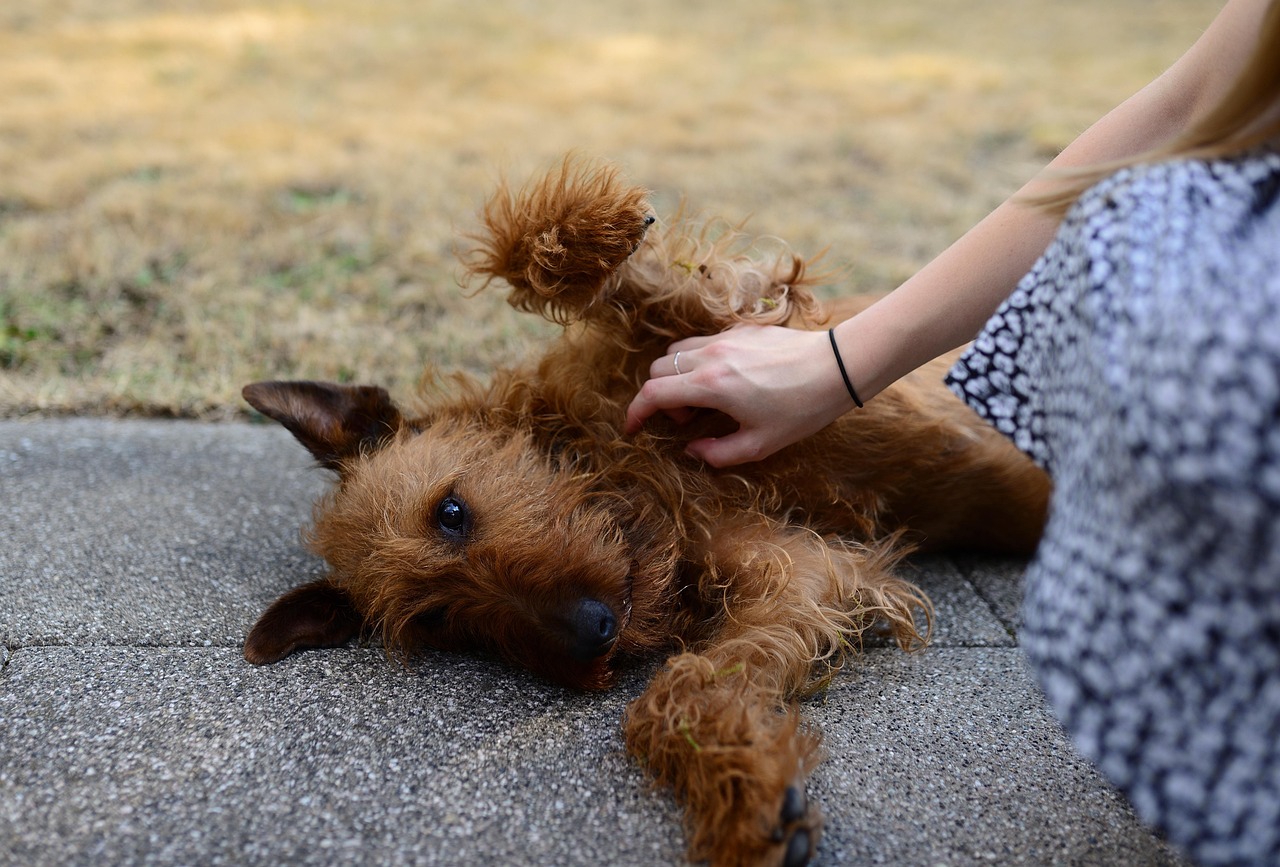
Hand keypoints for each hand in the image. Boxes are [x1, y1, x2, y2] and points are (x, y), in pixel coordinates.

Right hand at [625, 324, 855, 466]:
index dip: (636, 412)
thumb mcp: (760, 444)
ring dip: (678, 375)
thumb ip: (718, 453)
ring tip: (706, 398)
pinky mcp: (742, 328)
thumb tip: (692, 450)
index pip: (653, 393)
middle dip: (661, 395)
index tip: (633, 428)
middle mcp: (711, 355)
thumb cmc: (802, 409)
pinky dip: (700, 361)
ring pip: (678, 350)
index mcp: (711, 385)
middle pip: (659, 368)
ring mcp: (726, 337)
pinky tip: (729, 379)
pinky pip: (704, 342)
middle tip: (688, 417)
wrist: (837, 367)